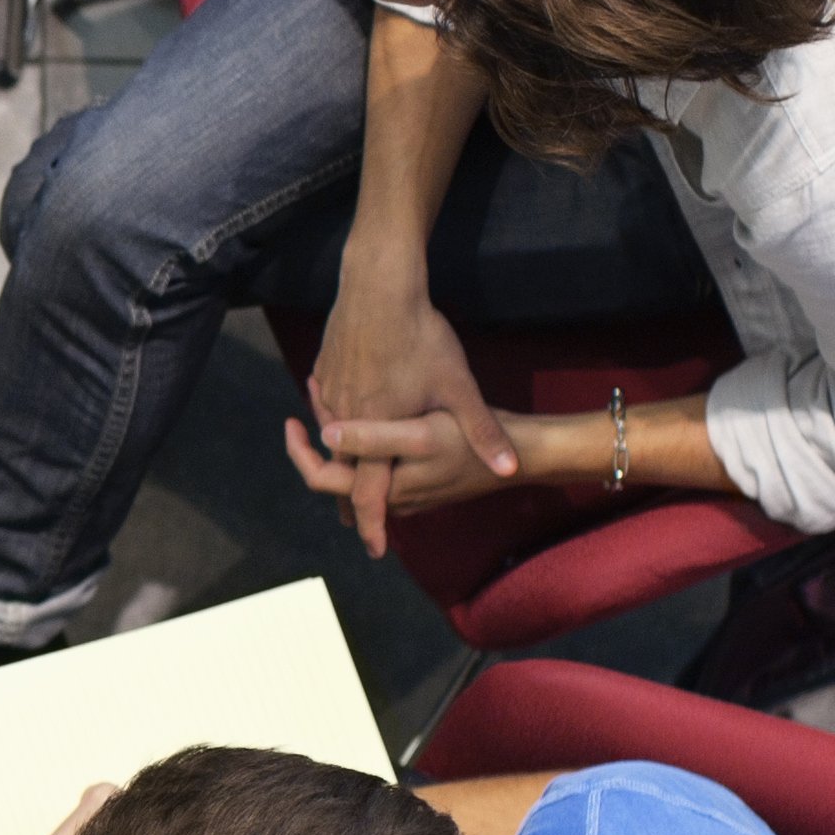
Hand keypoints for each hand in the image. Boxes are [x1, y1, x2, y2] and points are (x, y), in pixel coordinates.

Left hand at [280, 404, 510, 524]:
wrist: (521, 453)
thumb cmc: (471, 443)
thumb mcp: (420, 434)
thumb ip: (372, 439)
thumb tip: (327, 437)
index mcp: (382, 488)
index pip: (322, 479)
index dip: (299, 452)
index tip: (290, 422)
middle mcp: (390, 496)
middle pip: (337, 475)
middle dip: (318, 442)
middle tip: (306, 401)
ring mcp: (407, 489)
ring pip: (358, 468)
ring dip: (340, 439)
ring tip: (327, 397)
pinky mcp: (421, 476)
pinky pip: (379, 463)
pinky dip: (363, 440)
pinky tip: (364, 408)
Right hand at [306, 258, 511, 555]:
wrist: (377, 286)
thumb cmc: (419, 335)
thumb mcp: (458, 387)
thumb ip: (481, 431)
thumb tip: (510, 467)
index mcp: (375, 432)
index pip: (367, 494)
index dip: (372, 524)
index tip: (375, 548)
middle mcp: (345, 420)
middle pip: (339, 473)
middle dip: (346, 500)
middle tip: (354, 521)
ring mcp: (330, 393)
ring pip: (331, 438)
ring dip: (339, 458)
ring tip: (350, 472)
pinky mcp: (324, 369)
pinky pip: (325, 405)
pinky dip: (333, 419)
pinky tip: (344, 413)